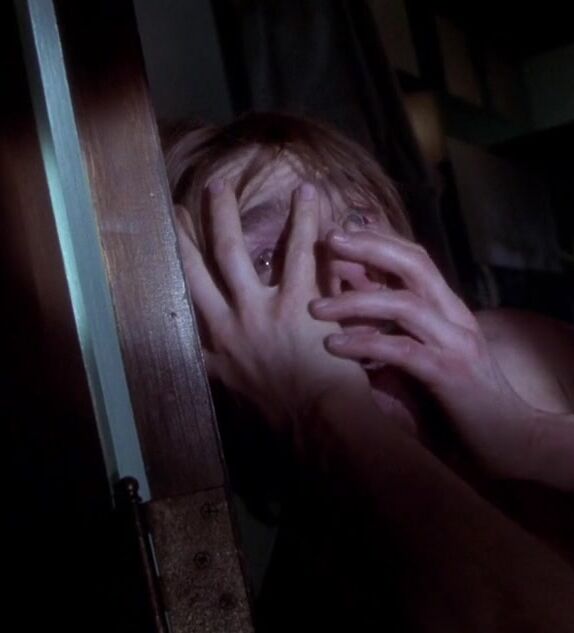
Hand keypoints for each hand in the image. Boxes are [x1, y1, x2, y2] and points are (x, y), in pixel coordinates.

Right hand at [177, 180, 370, 432]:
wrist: (319, 422)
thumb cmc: (287, 414)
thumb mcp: (239, 393)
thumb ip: (221, 369)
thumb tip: (204, 358)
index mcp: (215, 345)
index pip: (186, 294)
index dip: (177, 259)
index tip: (170, 232)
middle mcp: (229, 323)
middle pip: (200, 265)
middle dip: (193, 229)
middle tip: (190, 197)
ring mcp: (261, 310)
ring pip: (236, 250)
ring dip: (228, 214)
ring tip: (225, 184)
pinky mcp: (300, 302)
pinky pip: (300, 251)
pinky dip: (304, 220)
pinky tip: (308, 194)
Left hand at [309, 230, 540, 476]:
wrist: (515, 442)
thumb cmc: (469, 409)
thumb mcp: (431, 365)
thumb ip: (399, 341)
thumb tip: (351, 326)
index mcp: (452, 313)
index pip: (417, 261)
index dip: (379, 242)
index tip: (340, 235)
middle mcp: (457, 319)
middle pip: (415, 264)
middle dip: (370, 247)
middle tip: (328, 240)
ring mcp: (457, 344)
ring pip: (405, 304)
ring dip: (356, 301)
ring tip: (317, 309)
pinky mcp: (451, 374)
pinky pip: (403, 350)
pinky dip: (365, 344)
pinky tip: (335, 347)